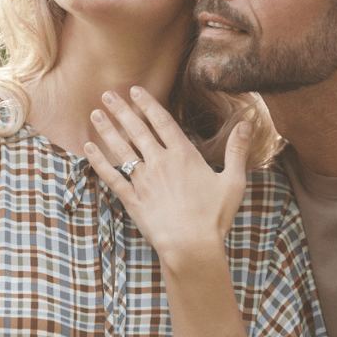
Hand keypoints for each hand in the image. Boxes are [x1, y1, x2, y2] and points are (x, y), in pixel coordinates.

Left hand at [84, 86, 251, 259]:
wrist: (191, 246)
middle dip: (121, 110)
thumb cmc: (215, 216)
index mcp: (183, 155)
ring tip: (94, 114)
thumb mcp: (233, 181)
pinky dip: (98, 162)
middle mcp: (159, 162)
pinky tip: (87, 149)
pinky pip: (112, 176)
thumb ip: (238, 149)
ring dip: (106, 129)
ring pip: (121, 148)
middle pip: (136, 129)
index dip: (147, 103)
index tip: (134, 90)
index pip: (162, 121)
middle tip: (106, 94)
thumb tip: (249, 122)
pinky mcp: (132, 199)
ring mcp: (143, 180)